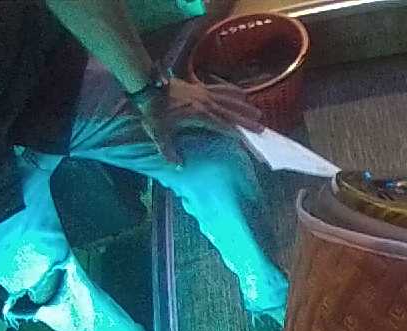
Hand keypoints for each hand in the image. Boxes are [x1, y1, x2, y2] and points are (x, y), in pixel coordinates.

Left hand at [133, 77, 265, 167]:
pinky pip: (219, 88)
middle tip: (261, 127)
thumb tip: (179, 168)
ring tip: (257, 112)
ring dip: (243, 107)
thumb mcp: (158, 134)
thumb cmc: (152, 111)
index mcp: (198, 116)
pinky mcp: (198, 86)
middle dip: (246, 121)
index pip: (222, 126)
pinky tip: (241, 93)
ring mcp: (203, 93)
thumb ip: (169, 151)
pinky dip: (231, 91)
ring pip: (228, 100)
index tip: (248, 139)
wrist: (145, 86)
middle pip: (230, 113)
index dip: (235, 133)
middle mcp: (205, 103)